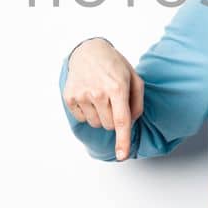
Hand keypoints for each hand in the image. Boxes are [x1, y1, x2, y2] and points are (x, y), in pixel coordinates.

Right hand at [63, 38, 143, 160]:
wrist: (88, 50)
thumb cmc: (114, 65)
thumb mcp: (134, 78)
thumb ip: (137, 103)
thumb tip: (131, 123)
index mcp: (117, 87)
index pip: (121, 120)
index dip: (123, 141)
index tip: (122, 156)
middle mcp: (98, 92)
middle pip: (109, 126)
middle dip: (114, 118)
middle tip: (112, 100)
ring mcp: (82, 95)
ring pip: (96, 124)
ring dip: (100, 116)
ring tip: (100, 96)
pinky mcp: (69, 97)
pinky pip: (82, 119)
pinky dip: (87, 112)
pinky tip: (88, 96)